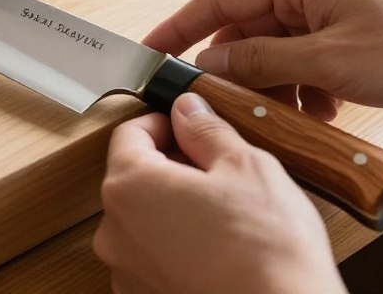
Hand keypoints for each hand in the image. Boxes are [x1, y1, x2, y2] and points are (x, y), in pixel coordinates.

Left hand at [94, 93, 346, 293]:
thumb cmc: (267, 250)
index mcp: (129, 187)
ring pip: (144, 221)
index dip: (163, 123)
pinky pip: (154, 259)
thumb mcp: (245, 165)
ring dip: (174, 209)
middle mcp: (115, 232)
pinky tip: (218, 249)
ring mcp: (127, 272)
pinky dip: (178, 248)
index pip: (129, 134)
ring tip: (223, 214)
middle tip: (216, 171)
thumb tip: (188, 110)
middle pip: (134, 178)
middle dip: (171, 167)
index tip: (189, 126)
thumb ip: (206, 130)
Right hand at [144, 0, 382, 118]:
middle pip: (245, 29)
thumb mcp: (329, 61)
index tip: (150, 49)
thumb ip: (262, 61)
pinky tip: (321, 114)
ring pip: (272, 51)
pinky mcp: (344, 37)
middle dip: (236, 70)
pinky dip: (301, 90)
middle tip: (222, 103)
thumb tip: (210, 63)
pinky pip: (300, 62)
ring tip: (289, 115)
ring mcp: (327, 12)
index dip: (179, 25)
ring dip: (273, 86)